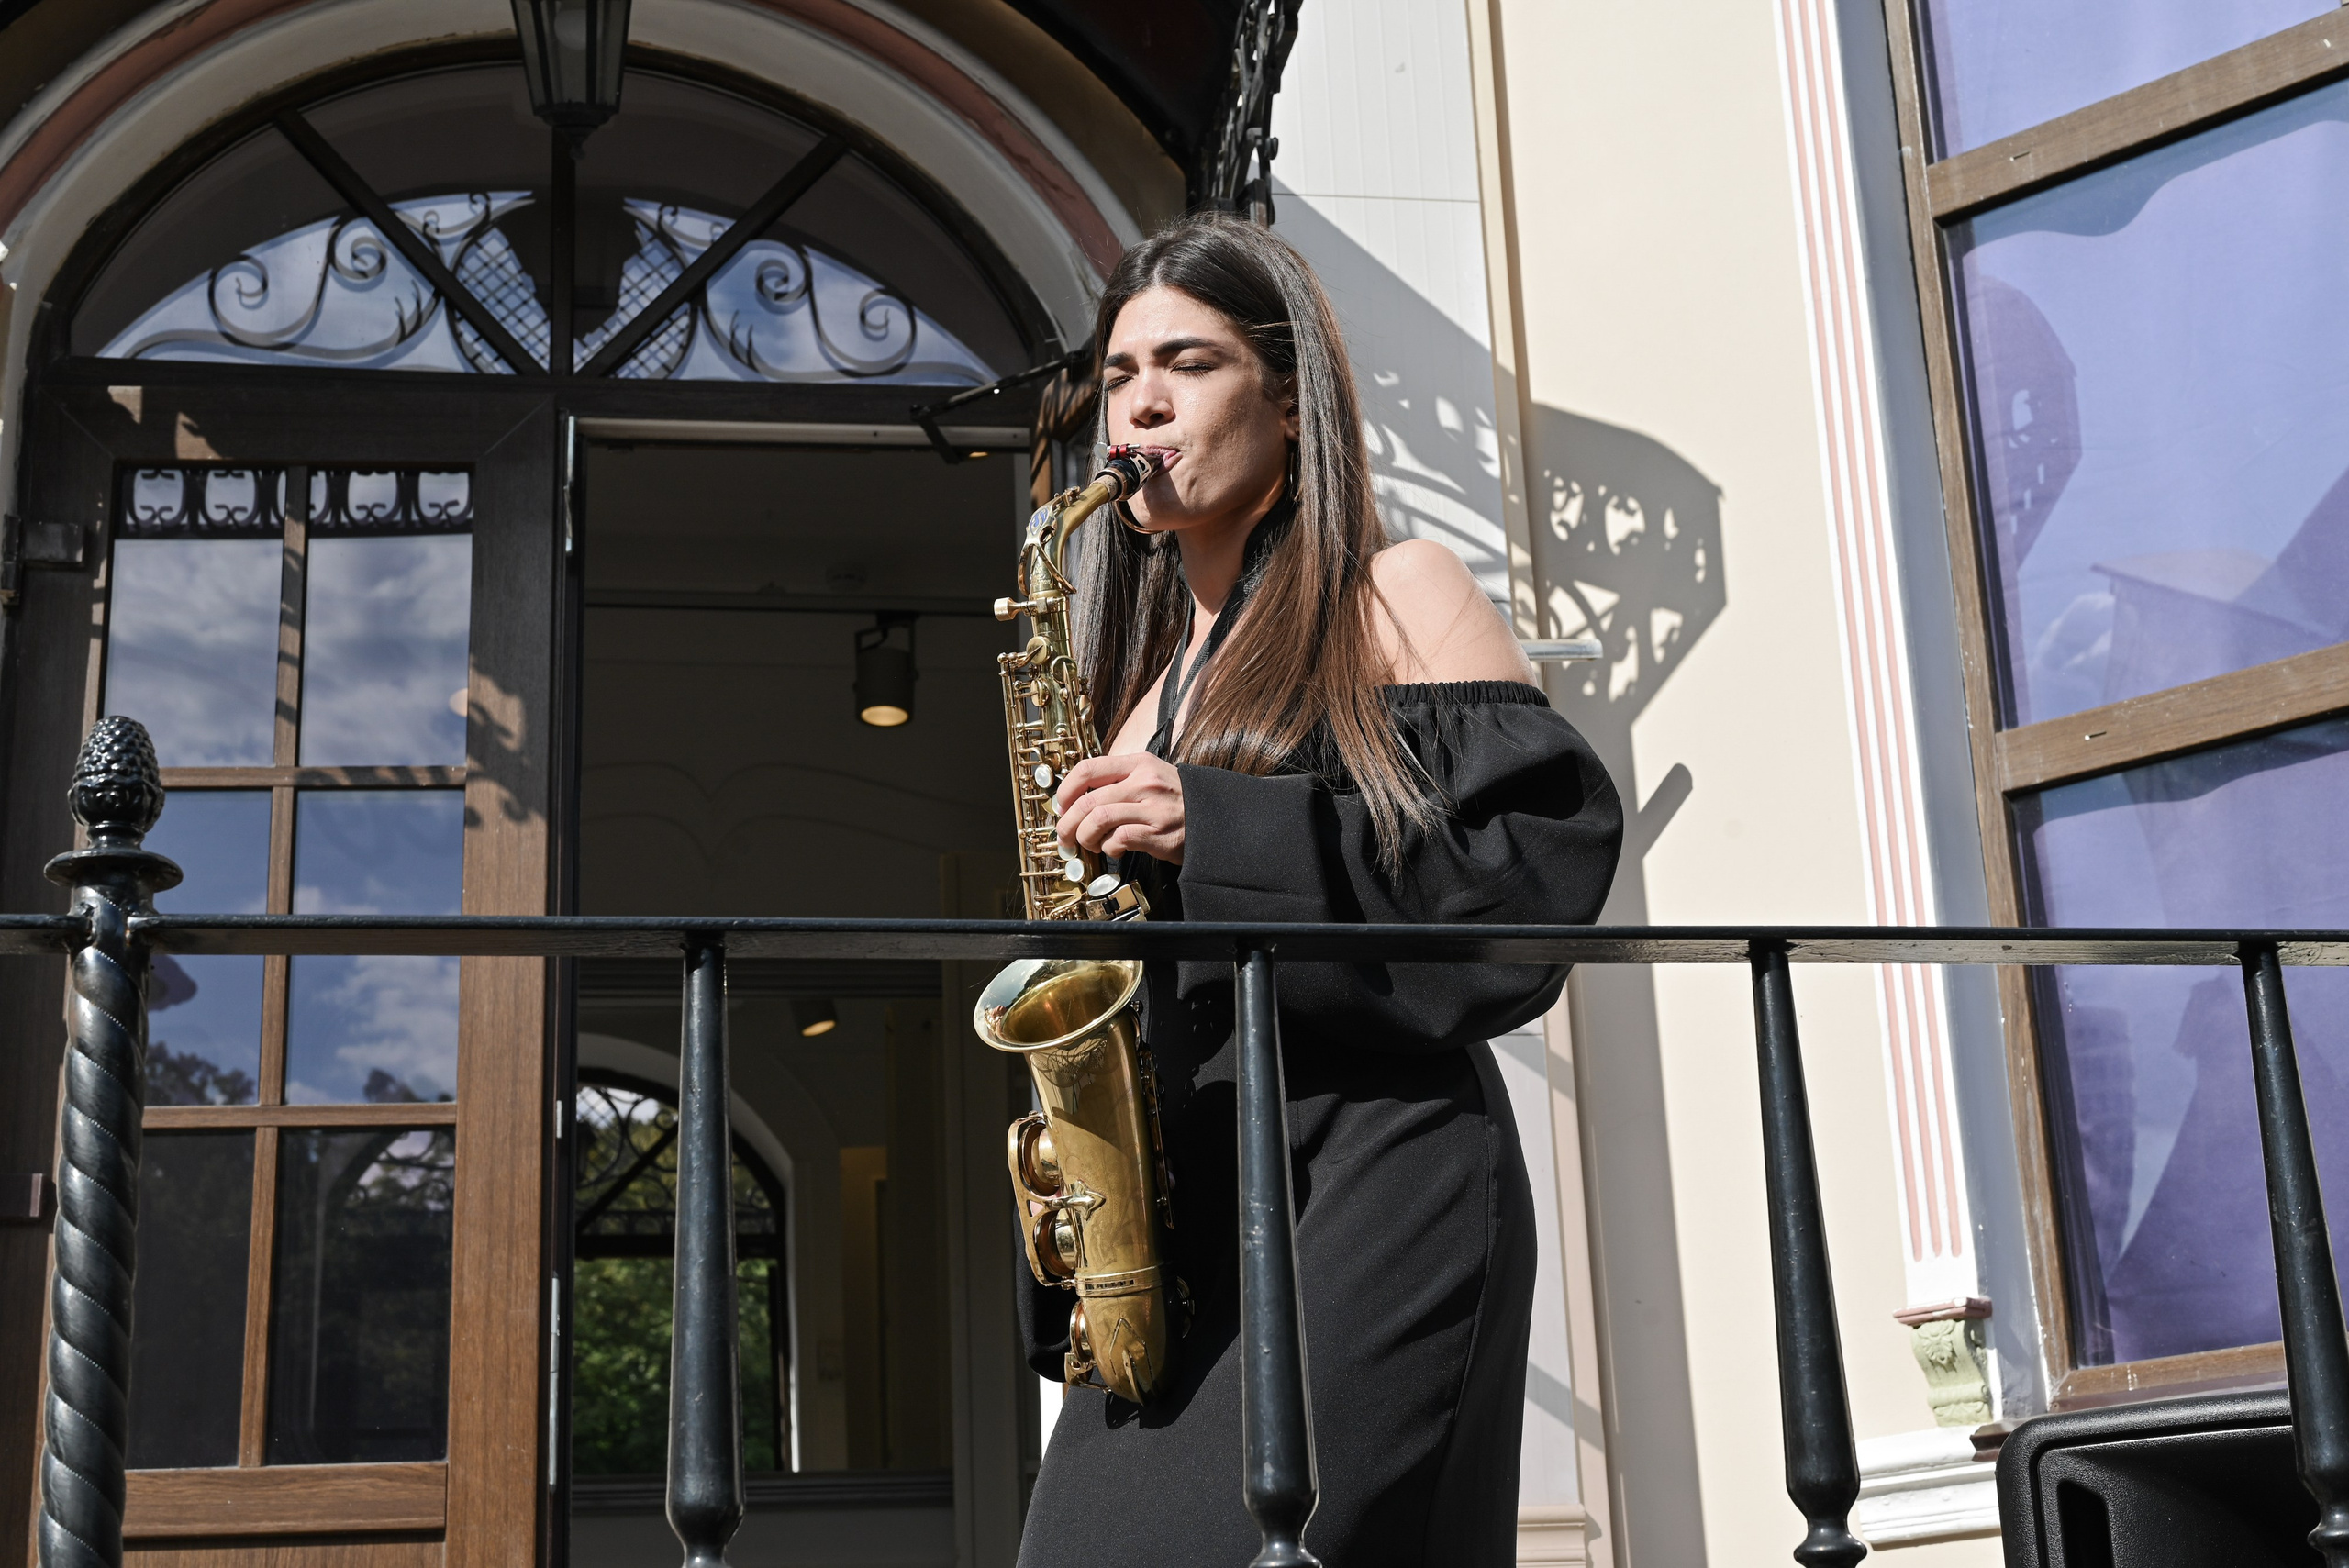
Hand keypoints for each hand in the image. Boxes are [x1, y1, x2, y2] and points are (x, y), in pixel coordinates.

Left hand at [1055, 753, 1185, 864]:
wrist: (1216, 818)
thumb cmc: (1178, 800)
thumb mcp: (1152, 776)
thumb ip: (1120, 780)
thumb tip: (1080, 796)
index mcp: (1139, 764)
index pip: (1088, 769)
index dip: (1066, 790)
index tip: (1061, 805)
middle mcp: (1144, 782)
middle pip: (1088, 800)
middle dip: (1068, 822)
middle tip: (1065, 835)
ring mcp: (1152, 808)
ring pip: (1099, 819)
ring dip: (1086, 837)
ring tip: (1091, 844)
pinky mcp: (1158, 833)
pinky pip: (1119, 839)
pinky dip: (1109, 848)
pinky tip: (1114, 849)